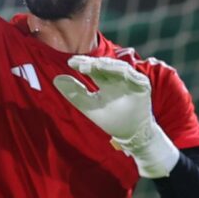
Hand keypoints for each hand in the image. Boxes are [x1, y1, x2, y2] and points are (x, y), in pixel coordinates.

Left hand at [56, 56, 179, 177]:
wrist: (132, 135)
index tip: (70, 62)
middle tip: (79, 63)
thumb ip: (75, 93)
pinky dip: (123, 71)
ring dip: (106, 65)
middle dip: (92, 63)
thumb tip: (57, 79)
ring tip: (93, 65)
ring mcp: (130, 80)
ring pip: (118, 68)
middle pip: (104, 65)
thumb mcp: (89, 107)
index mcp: (106, 81)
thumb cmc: (112, 120)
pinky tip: (112, 69)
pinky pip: (133, 75)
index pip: (93, 69)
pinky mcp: (142, 85)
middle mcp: (118, 78)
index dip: (82, 64)